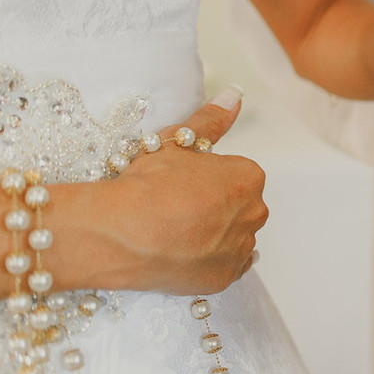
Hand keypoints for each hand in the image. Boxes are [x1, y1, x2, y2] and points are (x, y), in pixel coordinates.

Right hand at [105, 97, 268, 295]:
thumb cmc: (146, 184)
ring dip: (214, 233)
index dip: (205, 178)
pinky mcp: (225, 278)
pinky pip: (228, 266)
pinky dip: (212, 259)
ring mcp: (241, 248)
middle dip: (213, 205)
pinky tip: (189, 252)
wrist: (119, 234)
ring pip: (233, 235)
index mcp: (249, 177)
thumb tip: (236, 94)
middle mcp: (255, 213)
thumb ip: (211, 119)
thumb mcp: (176, 142)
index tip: (180, 183)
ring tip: (174, 231)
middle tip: (174, 206)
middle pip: (238, 205)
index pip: (235, 174)